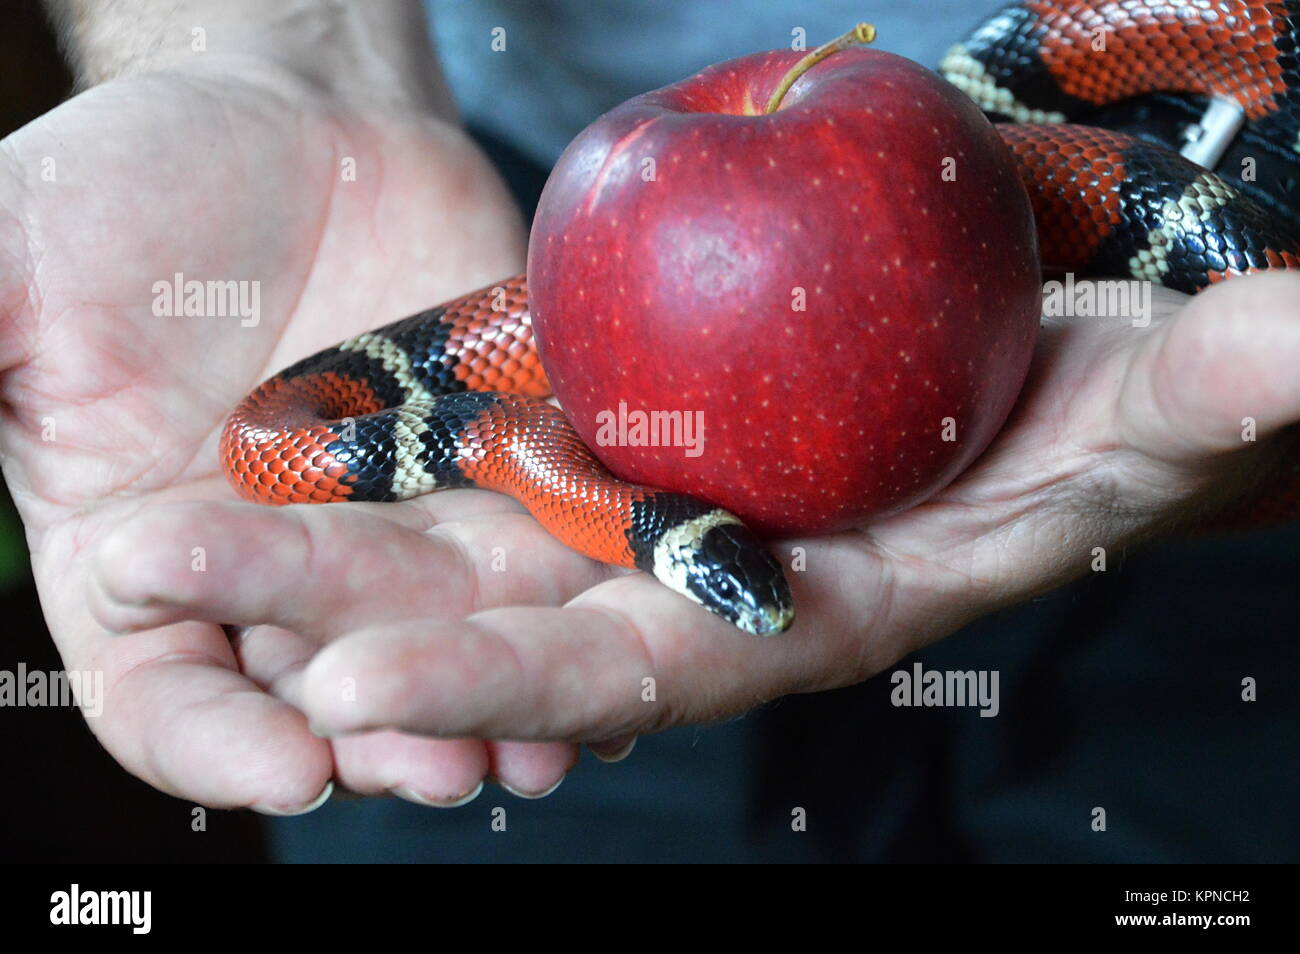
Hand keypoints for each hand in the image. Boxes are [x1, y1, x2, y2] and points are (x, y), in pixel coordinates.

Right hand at [0, 51, 597, 809]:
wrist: (303, 125)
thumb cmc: (138, 186)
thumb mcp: (17, 260)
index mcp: (146, 557)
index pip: (168, 692)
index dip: (215, 743)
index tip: (286, 770)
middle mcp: (277, 573)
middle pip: (324, 692)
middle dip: (384, 740)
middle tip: (444, 775)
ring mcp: (396, 532)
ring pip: (442, 648)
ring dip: (490, 708)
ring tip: (539, 747)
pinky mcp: (491, 481)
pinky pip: (534, 566)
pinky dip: (571, 619)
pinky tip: (616, 666)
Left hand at [83, 259, 1299, 758]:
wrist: (1050, 324)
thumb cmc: (1112, 374)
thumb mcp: (1166, 380)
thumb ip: (1220, 380)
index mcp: (817, 604)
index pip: (656, 666)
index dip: (522, 686)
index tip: (363, 700)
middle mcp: (714, 570)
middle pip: (512, 614)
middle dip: (350, 624)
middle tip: (172, 598)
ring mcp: (656, 498)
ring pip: (468, 535)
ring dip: (317, 540)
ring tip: (153, 538)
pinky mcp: (617, 423)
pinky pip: (480, 444)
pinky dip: (372, 456)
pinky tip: (258, 442)